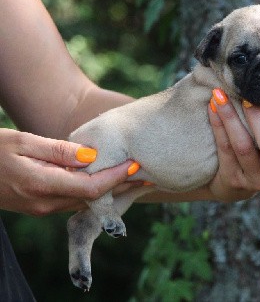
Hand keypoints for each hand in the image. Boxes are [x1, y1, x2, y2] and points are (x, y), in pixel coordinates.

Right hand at [0, 128, 135, 215]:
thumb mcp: (23, 141)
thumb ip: (58, 150)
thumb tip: (92, 155)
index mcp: (42, 184)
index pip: (91, 186)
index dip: (116, 177)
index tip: (136, 165)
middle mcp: (45, 202)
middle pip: (93, 197)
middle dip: (121, 186)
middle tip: (146, 175)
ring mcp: (42, 208)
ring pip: (85, 201)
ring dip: (110, 190)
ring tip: (133, 177)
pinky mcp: (40, 206)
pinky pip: (74, 200)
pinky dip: (94, 192)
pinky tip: (106, 182)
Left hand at [207, 90, 259, 201]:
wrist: (236, 184)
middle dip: (257, 118)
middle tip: (246, 95)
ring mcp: (255, 179)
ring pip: (242, 146)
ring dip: (230, 118)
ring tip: (220, 95)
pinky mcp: (233, 180)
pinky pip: (224, 149)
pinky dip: (218, 125)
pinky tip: (212, 108)